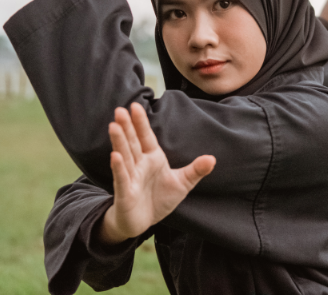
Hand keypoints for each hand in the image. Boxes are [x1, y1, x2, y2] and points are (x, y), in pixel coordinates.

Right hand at [97, 103, 215, 244]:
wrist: (144, 222)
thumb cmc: (160, 200)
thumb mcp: (182, 184)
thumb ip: (196, 170)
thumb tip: (213, 159)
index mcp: (152, 158)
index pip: (146, 137)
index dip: (141, 122)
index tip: (136, 106)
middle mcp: (139, 165)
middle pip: (132, 142)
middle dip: (126, 126)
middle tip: (120, 109)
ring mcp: (130, 177)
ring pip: (124, 156)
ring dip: (119, 141)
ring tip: (114, 125)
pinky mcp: (125, 192)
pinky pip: (121, 178)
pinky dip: (118, 167)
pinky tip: (115, 155)